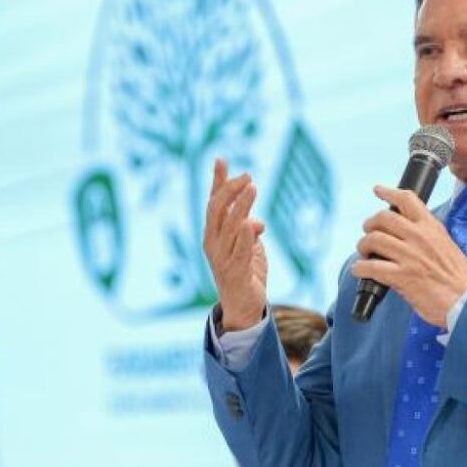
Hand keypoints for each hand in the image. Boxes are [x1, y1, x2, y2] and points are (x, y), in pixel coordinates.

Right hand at [203, 159, 267, 331]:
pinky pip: (241, 252)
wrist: (242, 307)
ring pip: (230, 226)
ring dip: (241, 206)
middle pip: (217, 210)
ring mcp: (223, 259)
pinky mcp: (237, 273)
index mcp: (213, 235)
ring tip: (252, 188)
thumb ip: (247, 226)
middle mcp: (213, 244)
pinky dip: (246, 237)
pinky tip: (253, 223)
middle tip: (247, 176)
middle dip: (230, 190)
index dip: (217, 181)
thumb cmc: (243, 272)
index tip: (221, 159)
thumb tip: (254, 215)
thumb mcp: (245, 243)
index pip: (213, 203)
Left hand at [351, 185, 466, 326]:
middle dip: (370, 224)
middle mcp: (419, 237)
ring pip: (373, 239)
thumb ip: (428, 238)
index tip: (378, 190)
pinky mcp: (402, 276)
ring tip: (365, 254)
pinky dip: (360, 268)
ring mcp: (410, 256)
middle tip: (368, 233)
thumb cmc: (459, 280)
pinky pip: (370, 266)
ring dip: (363, 246)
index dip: (388, 192)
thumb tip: (405, 237)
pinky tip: (360, 271)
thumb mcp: (447, 247)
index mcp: (432, 228)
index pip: (407, 200)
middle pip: (383, 218)